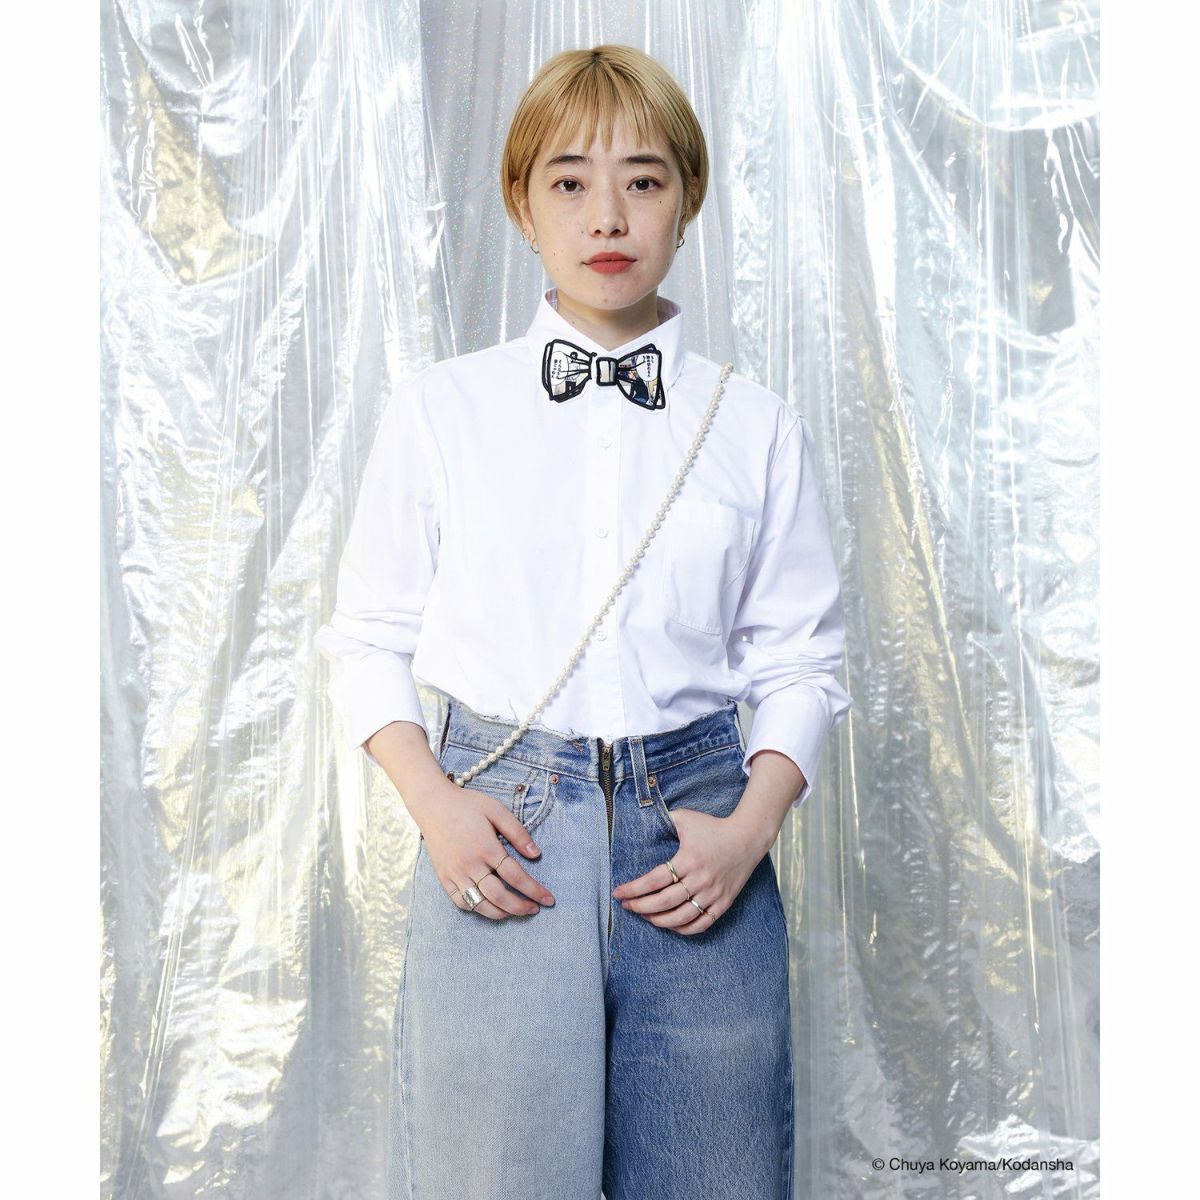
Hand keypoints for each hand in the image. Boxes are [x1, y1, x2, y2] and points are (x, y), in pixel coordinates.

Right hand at [420, 778, 555, 919]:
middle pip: (500, 896)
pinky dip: (477, 909)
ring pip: (480, 904)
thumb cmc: (468, 805)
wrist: (433, 804)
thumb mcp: (497, 810)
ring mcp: (455, 874)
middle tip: (535, 909)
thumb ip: (518, 833)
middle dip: (521, 907)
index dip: (534, 890)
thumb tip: (537, 855)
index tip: (548, 899)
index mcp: (487, 848)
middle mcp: (470, 865)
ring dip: (502, 913)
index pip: (516, 877)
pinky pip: (461, 902)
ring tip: (516, 912)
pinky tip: (490, 907)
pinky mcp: (444, 878)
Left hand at [612, 807, 763, 935]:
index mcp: (688, 859)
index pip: (654, 880)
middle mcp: (699, 879)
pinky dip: (683, 929)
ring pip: (680, 918)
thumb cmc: (713, 827)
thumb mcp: (686, 817)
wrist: (747, 838)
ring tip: (645, 916)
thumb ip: (664, 820)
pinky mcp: (723, 903)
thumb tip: (643, 821)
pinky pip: (701, 924)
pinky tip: (670, 924)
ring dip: (658, 921)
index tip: (618, 893)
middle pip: (663, 902)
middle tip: (627, 906)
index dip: (633, 889)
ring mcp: (712, 894)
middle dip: (640, 907)